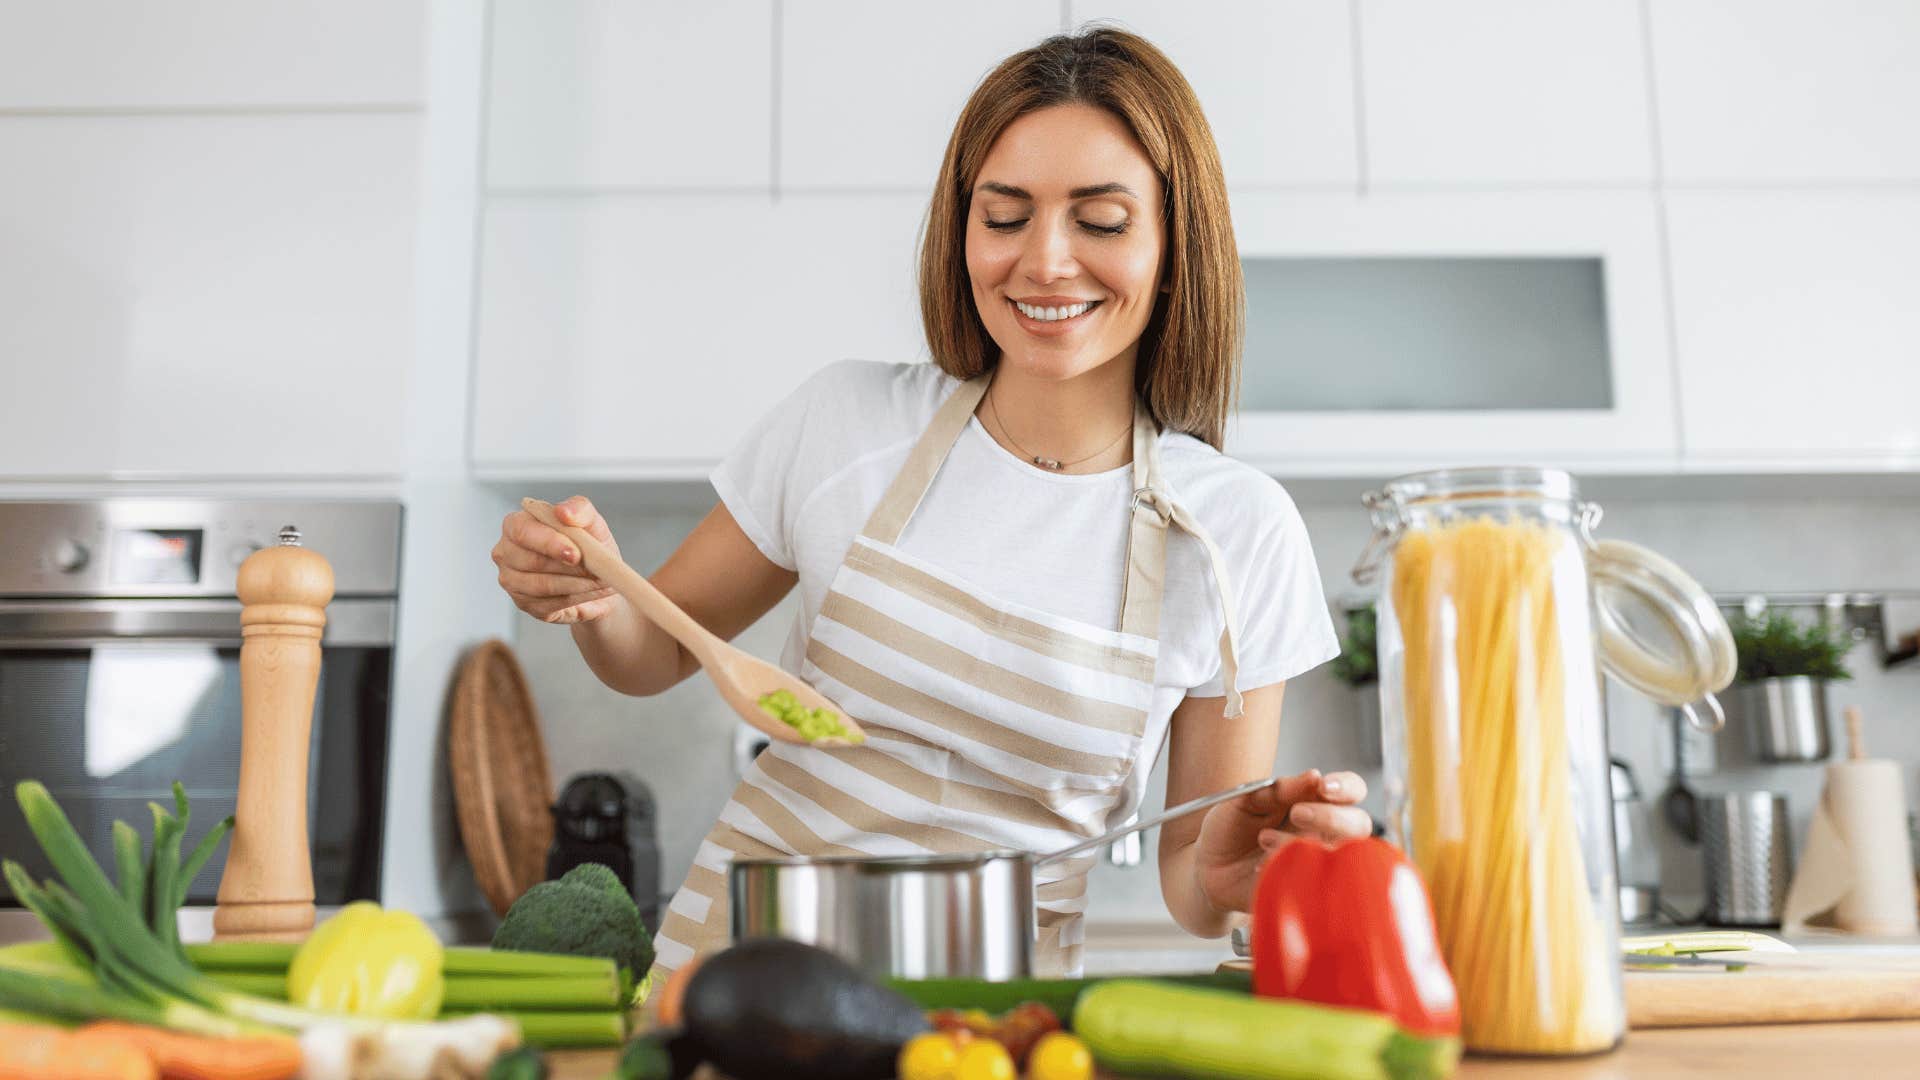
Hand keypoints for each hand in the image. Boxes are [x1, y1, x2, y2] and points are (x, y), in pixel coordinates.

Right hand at [492, 495, 621, 623]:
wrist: (598, 577)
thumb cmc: (588, 545)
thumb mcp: (591, 522)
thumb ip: (580, 509)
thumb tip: (563, 512)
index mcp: (516, 524)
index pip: (522, 531)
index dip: (549, 543)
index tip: (576, 553)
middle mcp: (506, 552)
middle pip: (531, 561)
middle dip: (569, 567)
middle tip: (598, 569)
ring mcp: (512, 580)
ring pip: (542, 586)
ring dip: (578, 584)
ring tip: (602, 580)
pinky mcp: (525, 604)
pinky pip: (551, 603)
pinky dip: (578, 597)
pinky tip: (594, 590)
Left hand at [1191, 769, 1370, 914]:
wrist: (1207, 867)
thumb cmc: (1230, 830)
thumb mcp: (1245, 800)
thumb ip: (1278, 789)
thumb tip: (1313, 776)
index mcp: (1313, 802)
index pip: (1351, 790)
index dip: (1346, 787)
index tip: (1324, 787)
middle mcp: (1324, 832)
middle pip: (1359, 824)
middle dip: (1331, 816)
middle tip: (1298, 813)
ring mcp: (1320, 864)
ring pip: (1340, 855)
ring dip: (1303, 843)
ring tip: (1264, 838)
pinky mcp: (1307, 891)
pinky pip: (1316, 883)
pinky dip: (1289, 871)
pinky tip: (1261, 867)